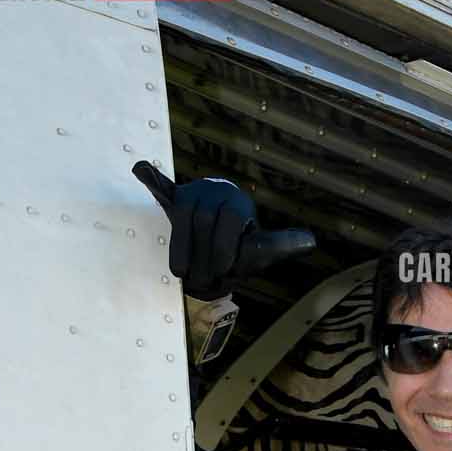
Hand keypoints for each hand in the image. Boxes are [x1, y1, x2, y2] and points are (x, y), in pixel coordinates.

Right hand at [131, 163, 314, 296]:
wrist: (216, 244)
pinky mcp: (171, 201)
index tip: (223, 271)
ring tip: (183, 274)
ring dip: (181, 248)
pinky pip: (161, 187)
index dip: (225, 247)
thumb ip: (281, 245)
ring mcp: (191, 194)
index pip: (230, 219)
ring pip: (182, 218)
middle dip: (202, 254)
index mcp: (236, 202)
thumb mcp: (260, 249)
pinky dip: (151, 179)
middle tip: (203, 282)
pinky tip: (139, 169)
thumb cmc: (239, 247)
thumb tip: (311, 241)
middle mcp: (213, 192)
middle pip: (203, 220)